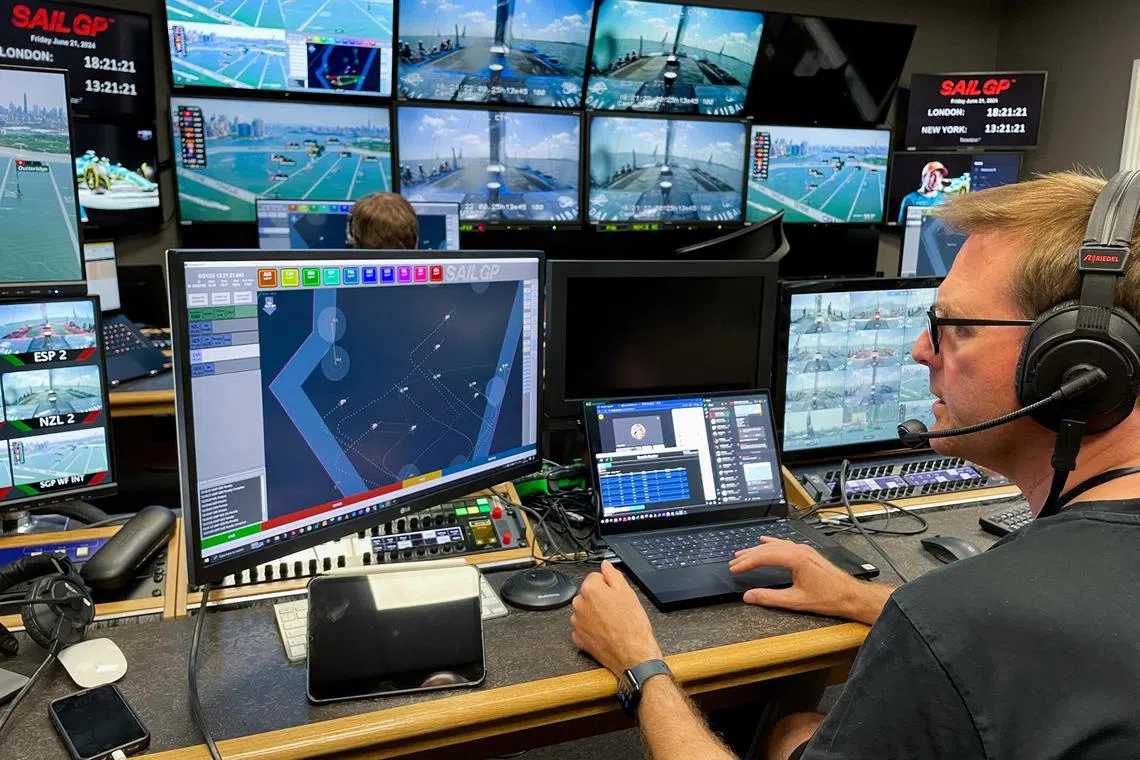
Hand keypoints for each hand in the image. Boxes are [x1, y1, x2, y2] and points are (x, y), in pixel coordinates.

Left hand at [570, 560, 662, 675]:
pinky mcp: (578, 639)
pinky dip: (592, 629)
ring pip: (585, 611)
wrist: (632, 654)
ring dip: (595, 614)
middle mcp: (579, 604)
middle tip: (617, 609)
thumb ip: (613, 574)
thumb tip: (605, 565)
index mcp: (590, 589)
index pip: (594, 577)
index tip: (616, 594)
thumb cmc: (632, 625)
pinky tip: (606, 632)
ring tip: (613, 622)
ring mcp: (577, 623)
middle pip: (588, 594)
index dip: (608, 585)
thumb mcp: (627, 592)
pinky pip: (583, 628)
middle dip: (600, 599)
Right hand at [729, 537, 889, 624]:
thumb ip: (770, 597)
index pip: (763, 557)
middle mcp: (799, 550)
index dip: (747, 562)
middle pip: (767, 549)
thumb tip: (750, 596)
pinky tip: (765, 541)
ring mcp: (803, 550)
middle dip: (748, 556)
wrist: (850, 595)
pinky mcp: (807, 554)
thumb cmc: (829, 597)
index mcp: (795, 558)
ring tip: (742, 554)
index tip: (735, 568)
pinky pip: (784, 544)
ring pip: (775, 546)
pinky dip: (771, 544)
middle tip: (734, 563)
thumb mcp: (795, 601)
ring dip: (757, 550)